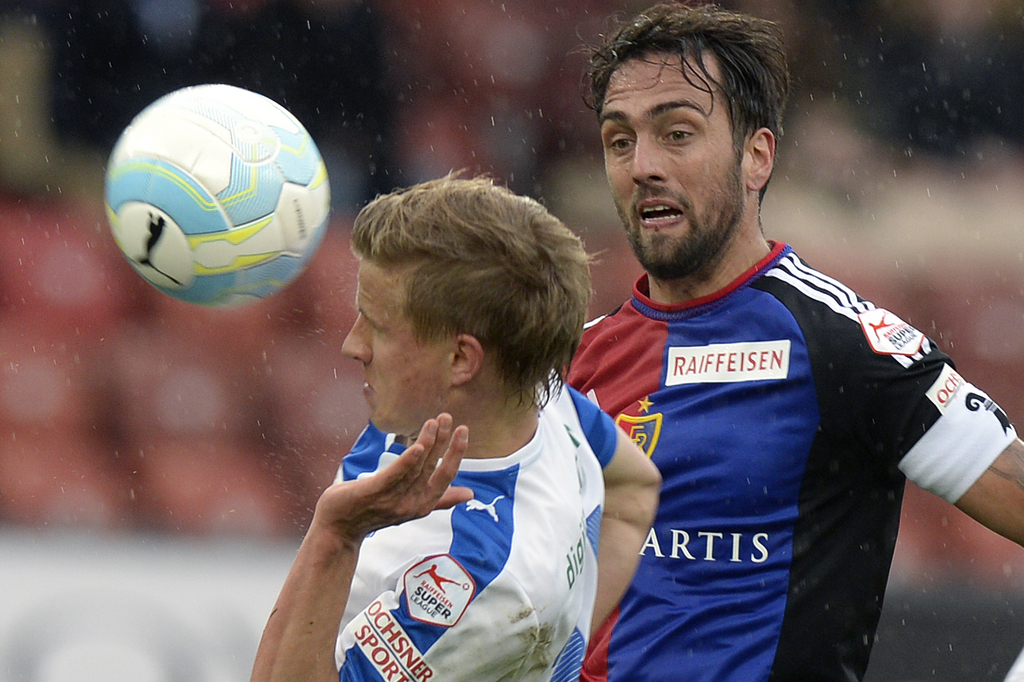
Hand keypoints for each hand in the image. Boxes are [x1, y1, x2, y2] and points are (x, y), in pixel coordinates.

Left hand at [311, 414, 472, 545]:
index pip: (446, 476)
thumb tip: (470, 493)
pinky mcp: (373, 492)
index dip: (456, 453)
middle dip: (442, 441)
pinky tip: (417, 446)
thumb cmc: (374, 513)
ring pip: (416, 467)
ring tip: (433, 421)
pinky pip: (394, 476)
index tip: (462, 430)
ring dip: (427, 442)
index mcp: (422, 505)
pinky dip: (407, 461)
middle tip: (447, 417)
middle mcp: (411, 503)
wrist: (338, 529)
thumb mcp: (411, 504)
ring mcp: (393, 499)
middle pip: (432, 468)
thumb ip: (440, 498)